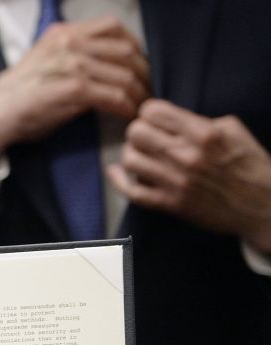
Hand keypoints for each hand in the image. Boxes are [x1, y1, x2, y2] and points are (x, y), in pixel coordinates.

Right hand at [0, 17, 148, 157]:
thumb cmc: (18, 95)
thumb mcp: (44, 60)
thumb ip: (72, 54)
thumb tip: (104, 63)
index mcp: (63, 33)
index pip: (112, 26)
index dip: (134, 45)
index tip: (137, 65)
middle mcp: (69, 43)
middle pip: (126, 50)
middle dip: (142, 72)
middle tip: (145, 90)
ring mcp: (72, 65)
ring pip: (125, 74)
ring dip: (138, 94)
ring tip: (140, 108)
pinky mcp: (74, 89)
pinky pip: (115, 96)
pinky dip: (126, 107)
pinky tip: (127, 116)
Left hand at [107, 99, 270, 250]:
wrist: (262, 205)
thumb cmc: (250, 164)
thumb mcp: (233, 130)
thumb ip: (199, 121)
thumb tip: (170, 119)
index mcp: (203, 133)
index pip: (152, 111)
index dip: (149, 113)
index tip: (153, 119)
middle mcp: (186, 155)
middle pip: (135, 133)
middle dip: (138, 132)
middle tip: (146, 137)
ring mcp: (176, 181)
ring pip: (129, 160)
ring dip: (131, 154)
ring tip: (140, 155)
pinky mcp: (170, 204)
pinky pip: (131, 192)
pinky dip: (118, 181)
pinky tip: (116, 172)